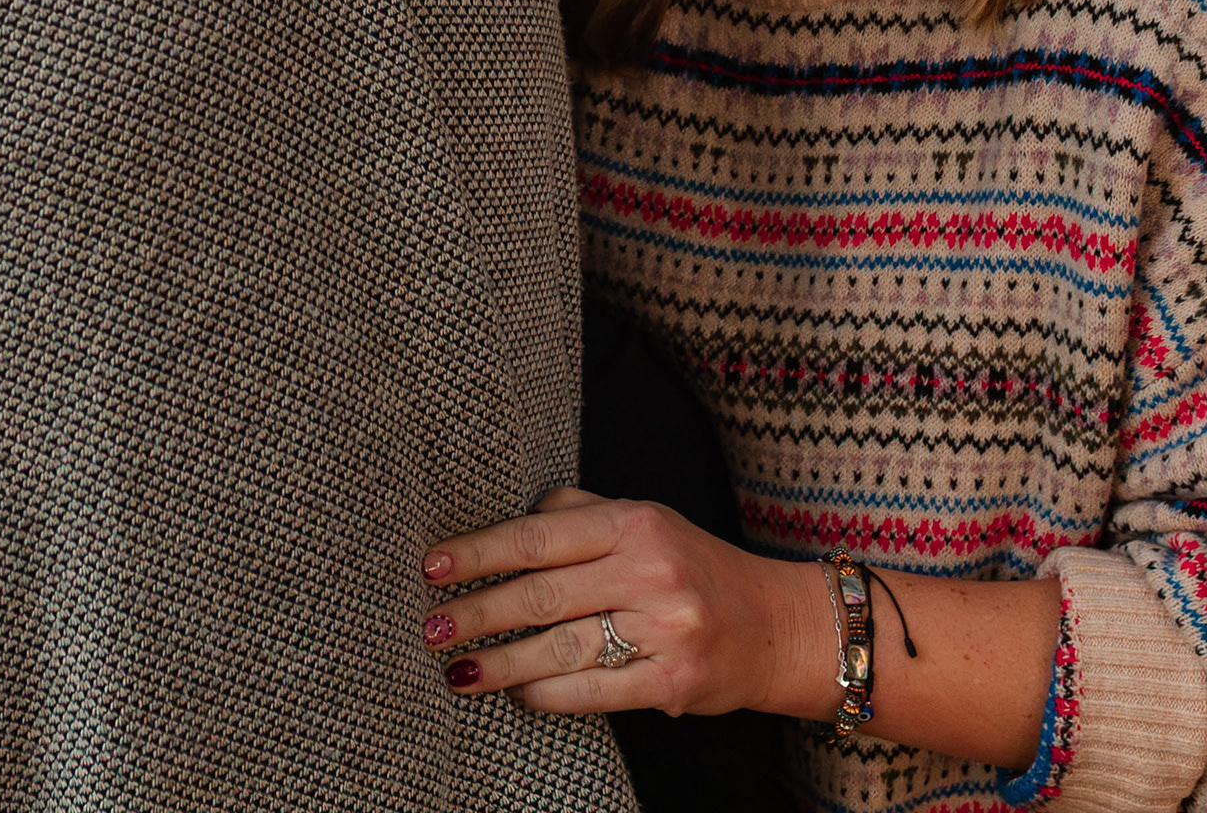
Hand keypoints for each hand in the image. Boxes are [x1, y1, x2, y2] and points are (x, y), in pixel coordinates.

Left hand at [421, 489, 832, 721]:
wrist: (776, 627)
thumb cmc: (695, 570)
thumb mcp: (648, 522)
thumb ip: (582, 511)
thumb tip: (515, 515)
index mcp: (635, 523)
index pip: (539, 536)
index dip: (479, 552)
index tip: (433, 566)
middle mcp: (649, 572)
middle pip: (541, 594)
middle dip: (477, 612)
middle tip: (430, 628)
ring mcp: (662, 630)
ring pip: (558, 648)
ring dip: (499, 662)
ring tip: (458, 670)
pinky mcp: (670, 683)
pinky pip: (589, 691)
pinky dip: (543, 694)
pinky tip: (514, 693)